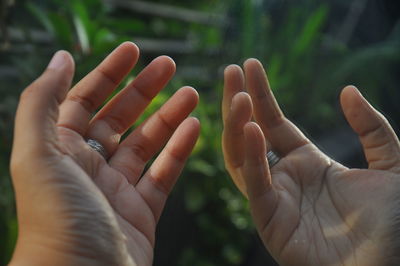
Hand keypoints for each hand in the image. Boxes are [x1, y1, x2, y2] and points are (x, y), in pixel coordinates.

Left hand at [10, 42, 199, 265]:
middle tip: (169, 65)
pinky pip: (164, 173)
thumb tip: (61, 58)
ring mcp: (118, 189)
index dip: (108, 73)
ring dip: (169, 116)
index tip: (133, 50)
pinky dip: (180, 149)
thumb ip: (43, 103)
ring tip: (192, 93)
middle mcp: (89, 167)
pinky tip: (195, 127)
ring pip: (147, 144)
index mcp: (62, 151)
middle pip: (120, 118)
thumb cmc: (56, 220)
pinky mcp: (142, 211)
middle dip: (144, 89)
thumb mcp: (38, 155)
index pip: (85, 100)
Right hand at [222, 59, 399, 265]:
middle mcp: (284, 177)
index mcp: (307, 163)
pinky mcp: (269, 220)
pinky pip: (255, 184)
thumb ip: (372, 129)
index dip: (261, 94)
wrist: (390, 265)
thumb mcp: (392, 164)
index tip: (249, 65)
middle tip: (230, 71)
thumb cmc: (395, 223)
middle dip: (239, 102)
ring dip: (237, 125)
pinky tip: (250, 128)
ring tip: (237, 95)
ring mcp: (274, 198)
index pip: (274, 122)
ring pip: (242, 157)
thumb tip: (347, 90)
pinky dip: (250, 157)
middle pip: (251, 133)